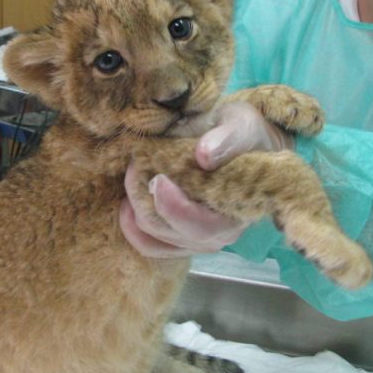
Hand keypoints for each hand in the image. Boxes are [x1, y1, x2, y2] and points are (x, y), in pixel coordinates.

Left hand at [119, 102, 291, 257]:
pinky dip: (133, 228)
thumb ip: (227, 139)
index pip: (202, 226)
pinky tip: (128, 204)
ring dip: (137, 210)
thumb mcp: (241, 125)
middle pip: (172, 233)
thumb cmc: (243, 134)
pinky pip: (151, 246)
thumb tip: (204, 155)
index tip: (157, 179)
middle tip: (135, 166)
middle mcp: (221, 234)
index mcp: (237, 210)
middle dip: (146, 202)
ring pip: (156, 240)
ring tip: (133, 176)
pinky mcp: (183, 240)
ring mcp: (200, 241)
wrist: (244, 143)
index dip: (175, 208)